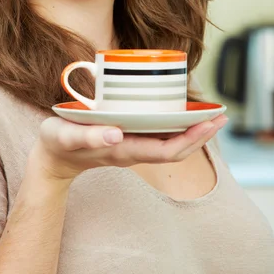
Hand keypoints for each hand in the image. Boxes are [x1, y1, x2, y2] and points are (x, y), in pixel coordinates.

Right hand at [29, 113, 227, 182]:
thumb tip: (116, 135)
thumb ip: (88, 137)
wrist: (52, 158)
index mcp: (123, 150)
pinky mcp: (128, 140)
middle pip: (176, 150)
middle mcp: (132, 151)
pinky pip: (159, 138)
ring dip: (193, 132)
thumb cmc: (57, 144)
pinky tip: (183, 114)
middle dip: (200, 136)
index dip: (192, 139)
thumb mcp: (66, 137)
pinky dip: (176, 128)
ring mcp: (132, 147)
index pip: (167, 150)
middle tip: (221, 116)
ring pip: (170, 145)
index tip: (210, 123)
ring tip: (211, 115)